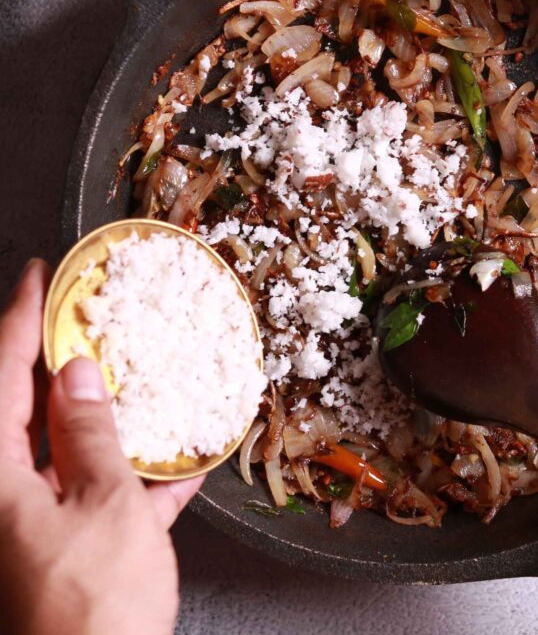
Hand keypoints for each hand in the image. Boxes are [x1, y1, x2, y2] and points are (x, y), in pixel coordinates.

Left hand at [0, 260, 203, 634]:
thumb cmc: (92, 606)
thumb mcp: (103, 504)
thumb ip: (90, 434)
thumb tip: (77, 376)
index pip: (2, 373)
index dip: (23, 317)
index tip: (42, 274)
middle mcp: (8, 491)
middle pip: (28, 405)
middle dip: (60, 356)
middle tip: (88, 311)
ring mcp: (41, 518)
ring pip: (70, 444)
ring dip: (107, 411)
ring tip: (138, 373)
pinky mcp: (73, 543)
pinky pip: (102, 488)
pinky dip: (138, 472)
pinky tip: (181, 461)